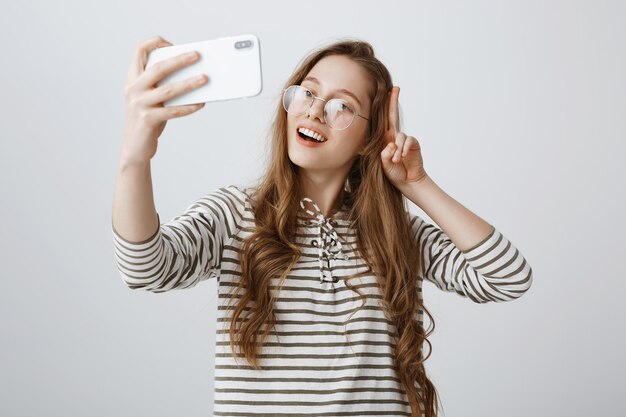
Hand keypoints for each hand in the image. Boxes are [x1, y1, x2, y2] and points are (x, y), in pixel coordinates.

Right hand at [121, 35, 207, 163]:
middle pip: (158, 68)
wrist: (134, 148)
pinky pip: (173, 111)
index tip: (171, 44)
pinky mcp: (148, 120)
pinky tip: (201, 103)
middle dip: (179, 60)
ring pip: (169, 90)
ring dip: (190, 83)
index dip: (154, 43)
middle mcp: (133, 89)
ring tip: (205, 79)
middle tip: (197, 55)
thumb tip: (191, 76)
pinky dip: (189, 107)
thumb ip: (161, 85)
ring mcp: (139, 105)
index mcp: (132, 80)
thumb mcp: (149, 98)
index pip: (138, 51)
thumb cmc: (147, 120)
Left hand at [380, 86, 427, 188]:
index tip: (384, 95)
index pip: (383, 122)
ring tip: (395, 160)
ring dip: (397, 149)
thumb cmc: (394, 173)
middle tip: (396, 89)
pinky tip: (402, 157)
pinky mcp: (413, 143)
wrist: (408, 181)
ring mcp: (404, 140)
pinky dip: (404, 149)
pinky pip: (408, 140)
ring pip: (399, 136)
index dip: (383, 110)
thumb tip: (390, 144)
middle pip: (393, 116)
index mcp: (385, 140)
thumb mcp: (383, 164)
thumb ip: (384, 153)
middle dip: (393, 102)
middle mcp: (394, 137)